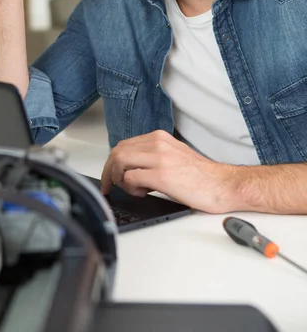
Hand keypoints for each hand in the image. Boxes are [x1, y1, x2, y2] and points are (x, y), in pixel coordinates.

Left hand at [100, 130, 236, 213]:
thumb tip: (131, 168)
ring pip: (120, 162)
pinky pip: (131, 178)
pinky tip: (142, 193)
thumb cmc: (202, 176)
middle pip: (117, 152)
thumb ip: (152, 156)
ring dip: (118, 179)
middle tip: (110, 186)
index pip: (123, 145)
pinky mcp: (162, 176)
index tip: (110, 176)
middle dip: (109, 171)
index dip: (112, 163)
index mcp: (159, 138)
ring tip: (131, 189)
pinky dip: (130, 187)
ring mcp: (159, 158)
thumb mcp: (174, 156)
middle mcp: (157, 144)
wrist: (223, 185)